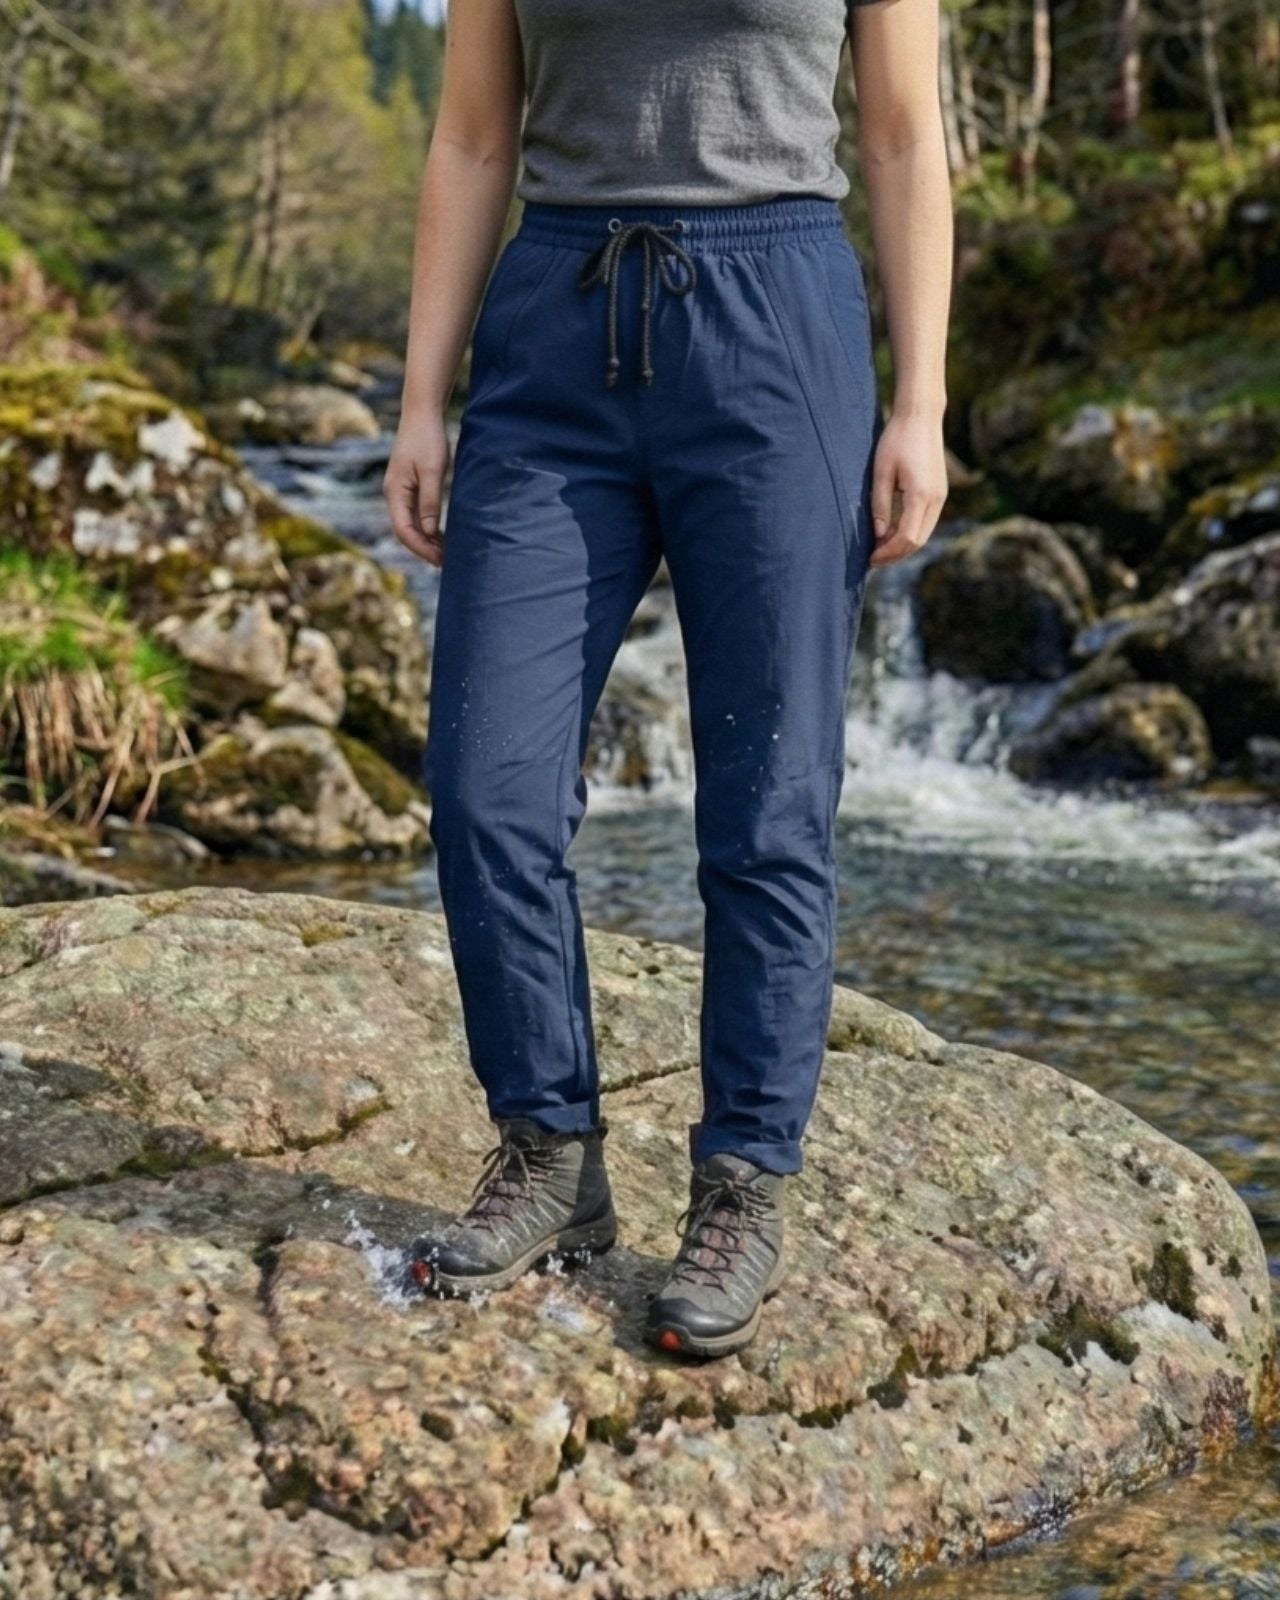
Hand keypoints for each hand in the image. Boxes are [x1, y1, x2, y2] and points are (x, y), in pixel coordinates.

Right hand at [383, 410, 450, 566]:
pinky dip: (426, 526)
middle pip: (405, 530)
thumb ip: (430, 502)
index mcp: (395, 492)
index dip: (421, 548)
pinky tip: (440, 533)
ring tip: (445, 552)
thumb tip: (429, 532)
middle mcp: (393, 494)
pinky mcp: (408, 486)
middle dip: (423, 548)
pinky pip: (414, 513)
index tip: (440, 560)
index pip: (404, 530)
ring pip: (409, 524)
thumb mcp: (432, 471)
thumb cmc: (428, 439)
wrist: (422, 413)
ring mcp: (399, 490)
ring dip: (425, 539)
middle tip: (445, 562)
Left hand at [869, 410, 948, 567]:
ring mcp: (941, 496)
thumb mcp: (881, 472)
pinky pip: (926, 522)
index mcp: (921, 495)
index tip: (870, 558)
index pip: (907, 538)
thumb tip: (878, 535)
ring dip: (903, 546)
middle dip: (896, 555)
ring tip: (880, 549)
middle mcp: (936, 499)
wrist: (921, 417)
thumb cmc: (897, 439)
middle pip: (918, 542)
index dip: (888, 553)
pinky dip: (910, 533)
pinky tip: (892, 532)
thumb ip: (880, 505)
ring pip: (924, 534)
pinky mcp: (939, 492)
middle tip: (873, 559)